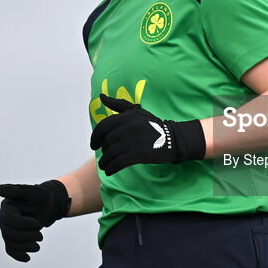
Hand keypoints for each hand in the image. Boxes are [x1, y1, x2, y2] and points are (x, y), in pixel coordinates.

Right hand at [0, 180, 69, 261]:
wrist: (46, 206)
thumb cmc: (41, 197)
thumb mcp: (33, 191)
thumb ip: (18, 190)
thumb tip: (0, 189)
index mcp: (8, 206)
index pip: (10, 219)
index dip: (23, 224)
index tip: (37, 224)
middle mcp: (4, 218)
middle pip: (9, 233)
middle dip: (26, 237)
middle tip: (41, 236)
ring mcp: (7, 229)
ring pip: (10, 243)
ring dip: (24, 247)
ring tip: (37, 247)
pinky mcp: (11, 238)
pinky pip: (10, 249)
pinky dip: (18, 255)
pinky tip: (27, 258)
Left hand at [89, 95, 204, 175]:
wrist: (173, 138)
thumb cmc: (153, 125)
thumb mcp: (136, 111)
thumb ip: (118, 104)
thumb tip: (101, 96)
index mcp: (126, 116)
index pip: (103, 127)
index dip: (95, 137)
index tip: (94, 145)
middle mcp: (128, 127)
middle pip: (107, 142)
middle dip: (103, 152)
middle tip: (104, 157)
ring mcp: (134, 141)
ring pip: (111, 154)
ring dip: (105, 162)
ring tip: (105, 166)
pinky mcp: (139, 154)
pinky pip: (119, 163)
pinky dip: (111, 168)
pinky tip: (110, 171)